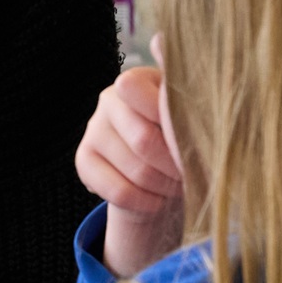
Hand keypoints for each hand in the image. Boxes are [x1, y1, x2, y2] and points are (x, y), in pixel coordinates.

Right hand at [74, 65, 184, 278]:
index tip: (198, 144)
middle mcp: (109, 99)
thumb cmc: (186, 138)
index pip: (146, 96)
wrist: (166, 173)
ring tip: (177, 185)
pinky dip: (145, 202)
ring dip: (164, 186)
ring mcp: (93, 129)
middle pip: (144, 140)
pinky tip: (156, 200)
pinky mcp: (83, 160)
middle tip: (192, 173)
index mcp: (139, 80)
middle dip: (175, 165)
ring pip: (136, 170)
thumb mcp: (196, 118)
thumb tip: (198, 85)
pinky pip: (118, 191)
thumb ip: (197, 104)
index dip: (174, 127)